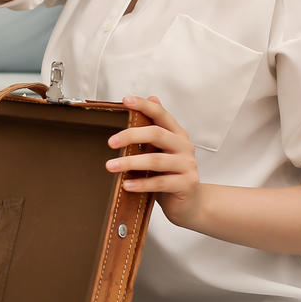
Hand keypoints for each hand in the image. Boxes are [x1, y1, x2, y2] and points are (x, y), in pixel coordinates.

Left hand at [107, 95, 204, 230]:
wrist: (190, 203)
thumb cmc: (171, 174)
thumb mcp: (162, 150)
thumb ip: (155, 128)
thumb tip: (152, 97)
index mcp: (177, 134)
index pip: (161, 114)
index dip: (144, 105)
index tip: (126, 101)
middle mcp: (184, 147)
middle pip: (157, 134)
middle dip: (131, 135)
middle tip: (110, 142)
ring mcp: (187, 166)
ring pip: (156, 160)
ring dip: (130, 162)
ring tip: (111, 166)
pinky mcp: (186, 184)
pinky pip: (161, 182)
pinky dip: (141, 183)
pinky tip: (126, 185)